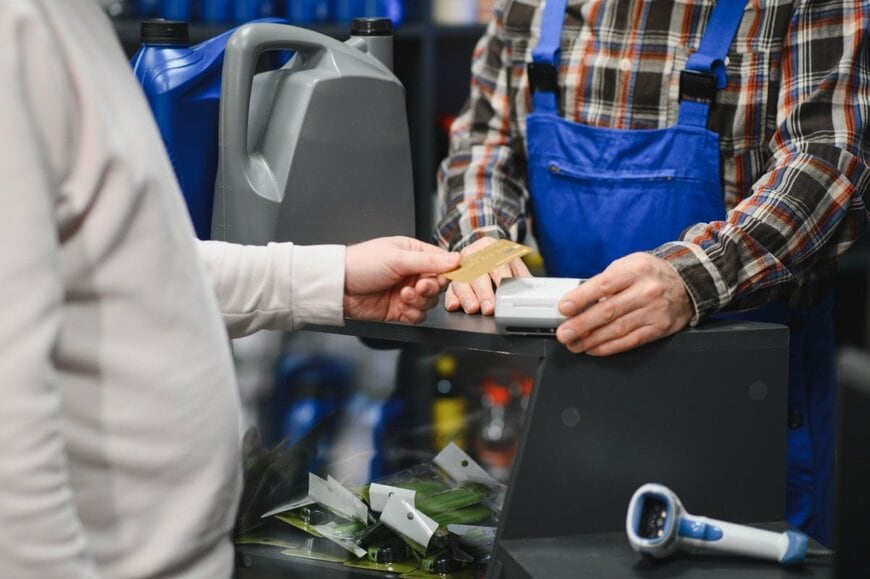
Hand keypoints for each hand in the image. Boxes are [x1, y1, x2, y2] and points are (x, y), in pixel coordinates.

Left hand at [344, 236, 460, 322]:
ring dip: (420, 300)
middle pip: (438, 284)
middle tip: (419, 286)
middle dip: (431, 288)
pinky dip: (414, 313)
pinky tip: (403, 306)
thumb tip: (456, 258)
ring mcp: (406, 292)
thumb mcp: (398, 258)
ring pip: (430, 301)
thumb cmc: (362, 263)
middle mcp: (412, 273)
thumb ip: (429, 261)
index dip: (446, 271)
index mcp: (413, 253)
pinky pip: (418, 315)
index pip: (441, 263)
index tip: (447, 276)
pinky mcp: (399, 310)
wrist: (339, 287)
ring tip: (404, 295)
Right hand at [444, 237, 531, 315]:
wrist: (483, 256)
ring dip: (467, 297)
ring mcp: (460, 266)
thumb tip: (532, 294)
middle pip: (477, 273)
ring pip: (461, 281)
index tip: (505, 292)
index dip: (502, 279)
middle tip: (489, 307)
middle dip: (484, 292)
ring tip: (473, 308)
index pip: (498, 263)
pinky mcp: (451, 279)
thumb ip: (522, 279)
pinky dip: (451, 298)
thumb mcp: (514, 267)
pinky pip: (448, 289)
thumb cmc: (501, 264)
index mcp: (491, 247)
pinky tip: (454, 305)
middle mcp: (473, 254)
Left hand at [555, 253, 692, 355]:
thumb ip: (605, 281)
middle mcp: (646, 290)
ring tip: (574, 344)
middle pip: (608, 311)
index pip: (603, 285)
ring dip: (591, 340)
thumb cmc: (650, 274)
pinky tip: (594, 349)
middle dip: (581, 325)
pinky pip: (630, 341)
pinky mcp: (659, 328)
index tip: (564, 308)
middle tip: (564, 334)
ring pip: (617, 329)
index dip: (581, 298)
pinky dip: (609, 347)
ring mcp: (654, 311)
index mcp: (635, 270)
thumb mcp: (628, 265)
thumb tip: (578, 301)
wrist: (688, 283)